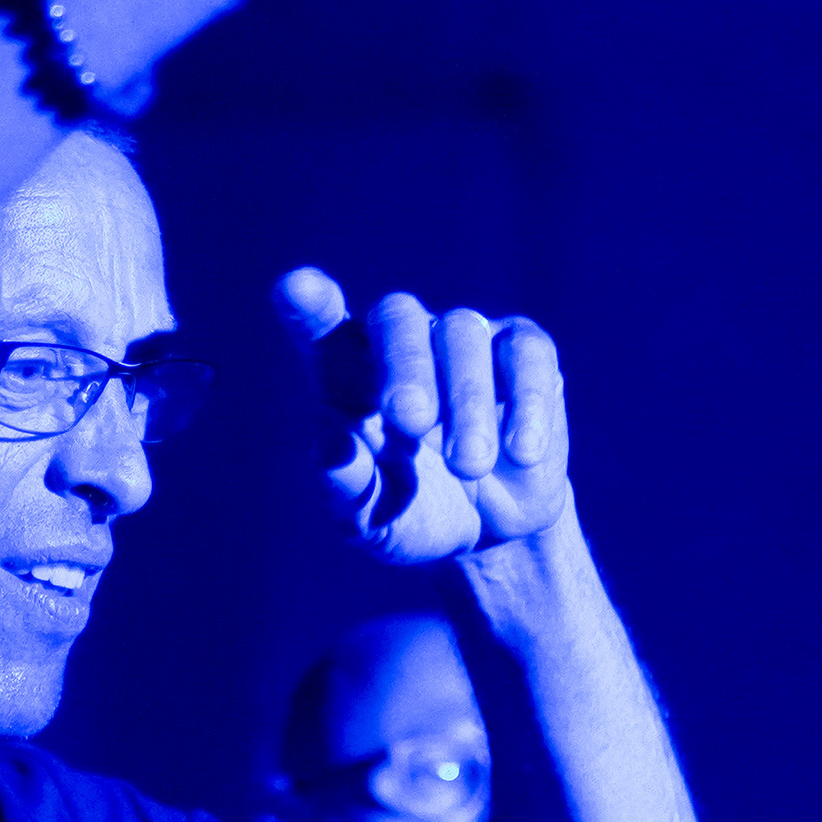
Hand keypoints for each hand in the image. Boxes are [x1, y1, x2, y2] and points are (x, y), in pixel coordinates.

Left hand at [278, 267, 570, 565]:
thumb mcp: (377, 522)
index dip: (308, 304)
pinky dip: (525, 401)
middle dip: (403, 364)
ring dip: (466, 401)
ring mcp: (463, 338)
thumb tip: (332, 450)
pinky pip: (525, 353)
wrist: (495, 531)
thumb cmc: (415, 515)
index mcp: (345, 375)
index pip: (319, 326)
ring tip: (470, 466)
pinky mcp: (523, 350)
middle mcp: (401, 342)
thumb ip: (350, 491)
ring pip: (462, 333)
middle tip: (410, 421)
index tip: (295, 289)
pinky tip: (522, 452)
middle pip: (395, 316)